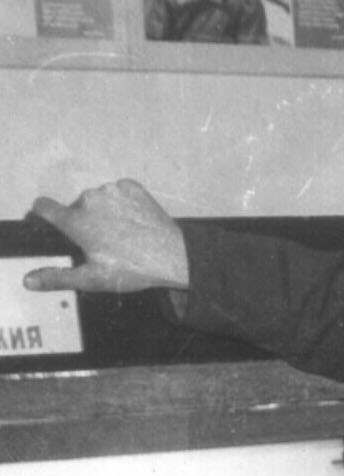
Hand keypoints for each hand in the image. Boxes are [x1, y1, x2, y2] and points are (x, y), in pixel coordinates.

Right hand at [23, 180, 189, 293]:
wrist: (174, 256)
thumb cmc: (133, 269)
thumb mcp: (92, 279)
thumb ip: (57, 277)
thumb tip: (29, 280)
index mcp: (75, 221)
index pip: (44, 207)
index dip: (43, 214)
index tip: (48, 221)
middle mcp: (90, 200)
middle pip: (76, 207)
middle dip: (83, 221)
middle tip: (103, 243)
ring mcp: (112, 190)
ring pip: (98, 199)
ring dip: (104, 212)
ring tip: (122, 234)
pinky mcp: (132, 187)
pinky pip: (119, 192)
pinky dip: (123, 203)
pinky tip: (134, 222)